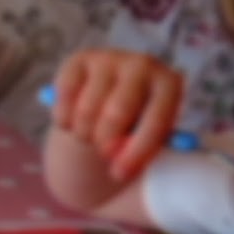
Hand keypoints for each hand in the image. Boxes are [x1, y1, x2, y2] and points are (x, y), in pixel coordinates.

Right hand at [50, 49, 183, 181]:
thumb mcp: (144, 144)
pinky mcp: (78, 61)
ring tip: (88, 135)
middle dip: (104, 143)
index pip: (155, 120)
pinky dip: (64, 118)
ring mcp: (109, 59)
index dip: (136, 151)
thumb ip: (140, 156)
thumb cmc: (129, 131)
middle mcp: (143, 65)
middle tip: (103, 153)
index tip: (119, 174)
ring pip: (86, 110)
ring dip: (82, 134)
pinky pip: (64, 96)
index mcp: (169, 85)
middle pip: (117, 113)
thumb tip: (123, 167)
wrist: (104, 108)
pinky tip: (72, 120)